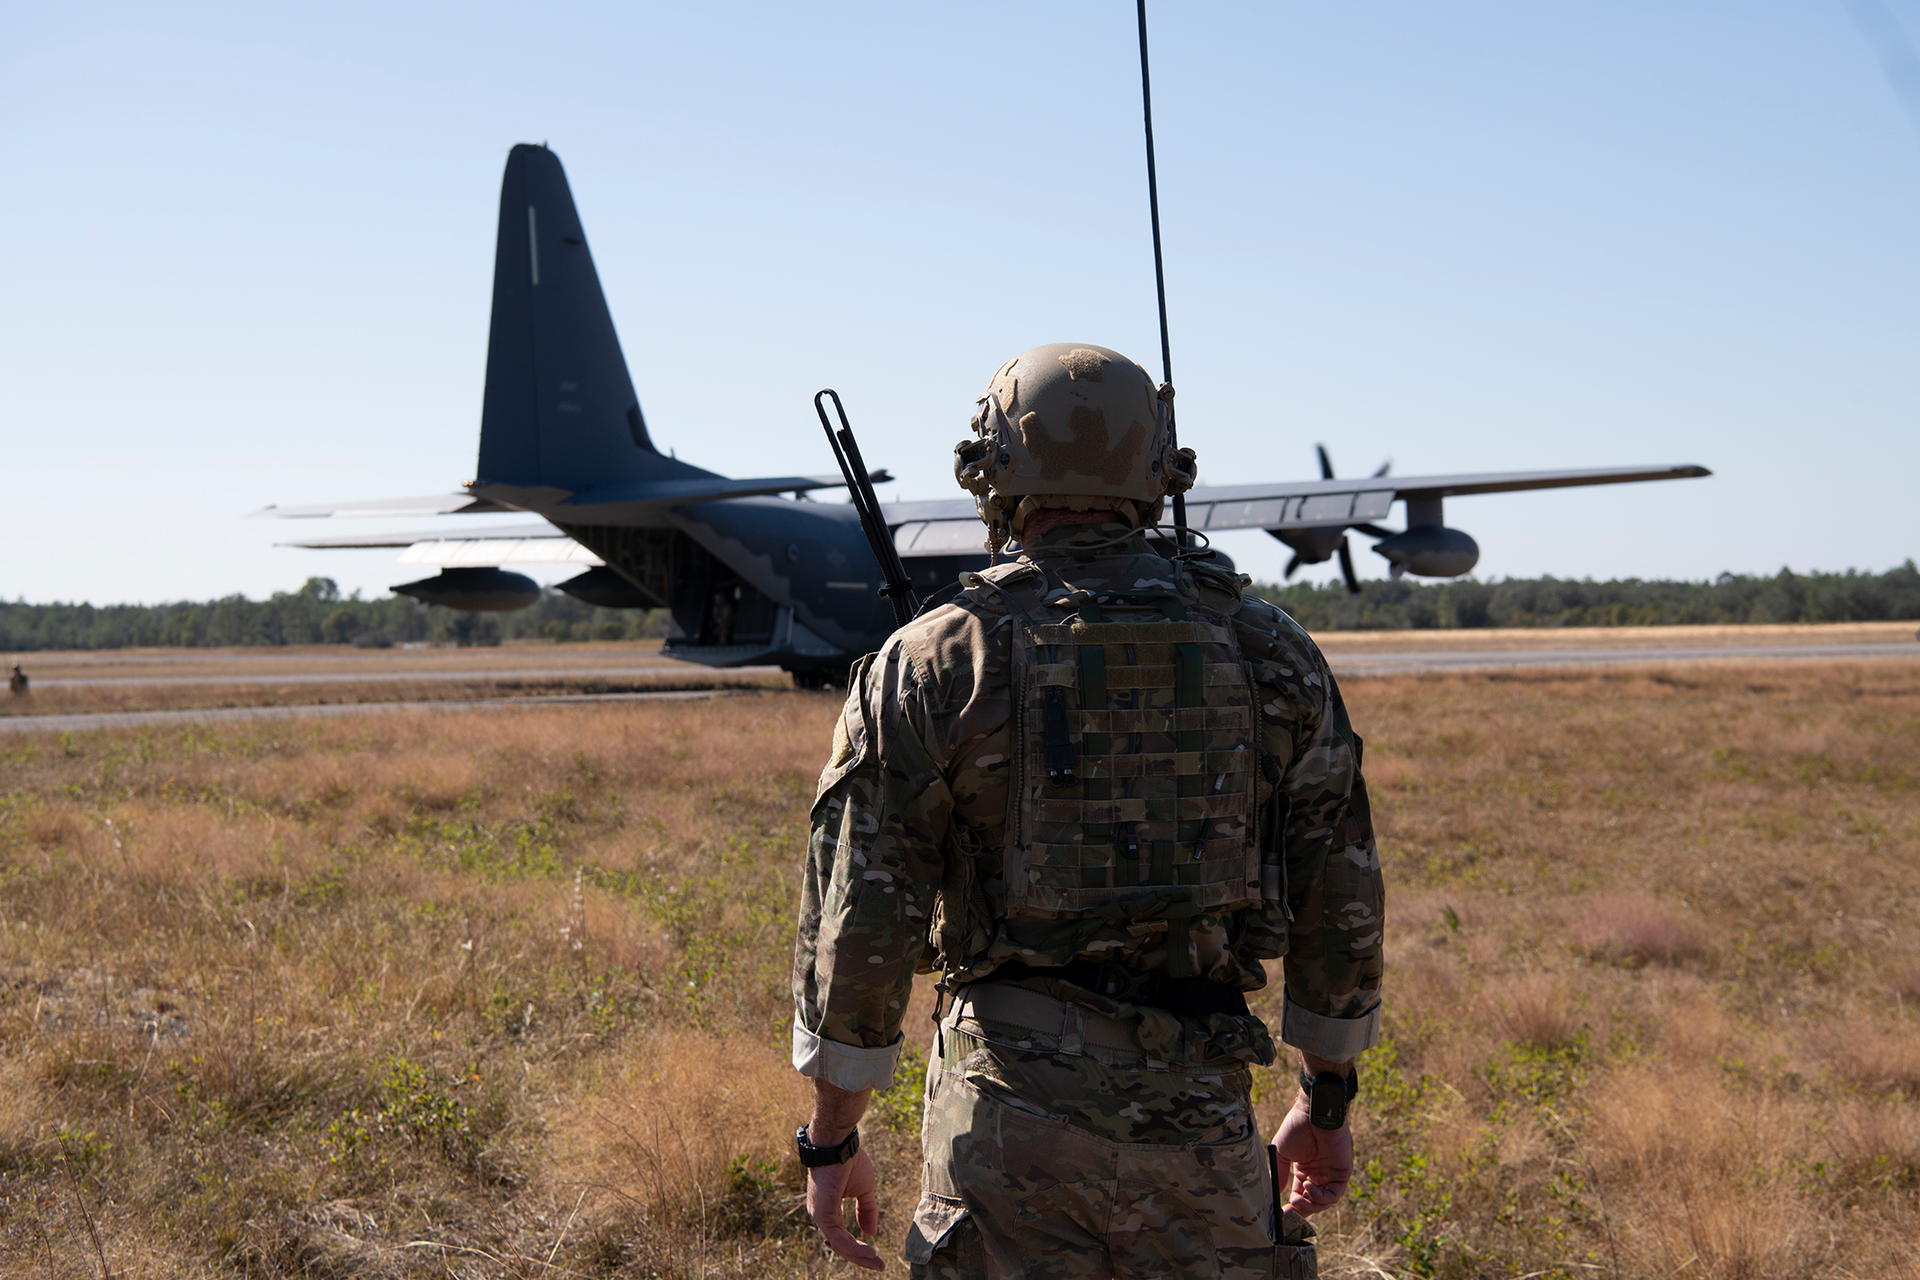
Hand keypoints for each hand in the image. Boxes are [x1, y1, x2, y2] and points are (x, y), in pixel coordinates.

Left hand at [807, 1147, 882, 1269]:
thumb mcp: (864, 1189)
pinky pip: (839, 1238)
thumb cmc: (849, 1161)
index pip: (841, 1236)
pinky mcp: (822, 1214)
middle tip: (878, 1265)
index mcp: (829, 1209)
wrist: (839, 1145)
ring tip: (876, 1262)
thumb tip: (871, 1233)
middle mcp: (821, 1215)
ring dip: (859, 1256)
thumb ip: (866, 1210)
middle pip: (840, 1245)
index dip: (857, 1248)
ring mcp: (820, 1216)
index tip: (874, 1255)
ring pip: (840, 1245)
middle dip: (860, 1257)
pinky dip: (854, 1248)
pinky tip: (869, 1252)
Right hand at [1270, 1091, 1352, 1216]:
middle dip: (1301, 1210)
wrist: (1312, 1114)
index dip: (1291, 1207)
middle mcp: (1318, 1174)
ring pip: (1324, 1202)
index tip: (1281, 1214)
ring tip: (1298, 1199)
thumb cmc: (1296, 1128)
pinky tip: (1308, 1187)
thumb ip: (1280, 1174)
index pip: (1299, 1195)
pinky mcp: (1342, 1174)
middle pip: (1312, 1203)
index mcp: (1304, 1170)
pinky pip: (1334, 1194)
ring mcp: (1330, 1175)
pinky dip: (1321, 1196)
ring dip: (1310, 1205)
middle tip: (1289, 1211)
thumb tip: (1277, 1193)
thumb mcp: (1282, 1153)